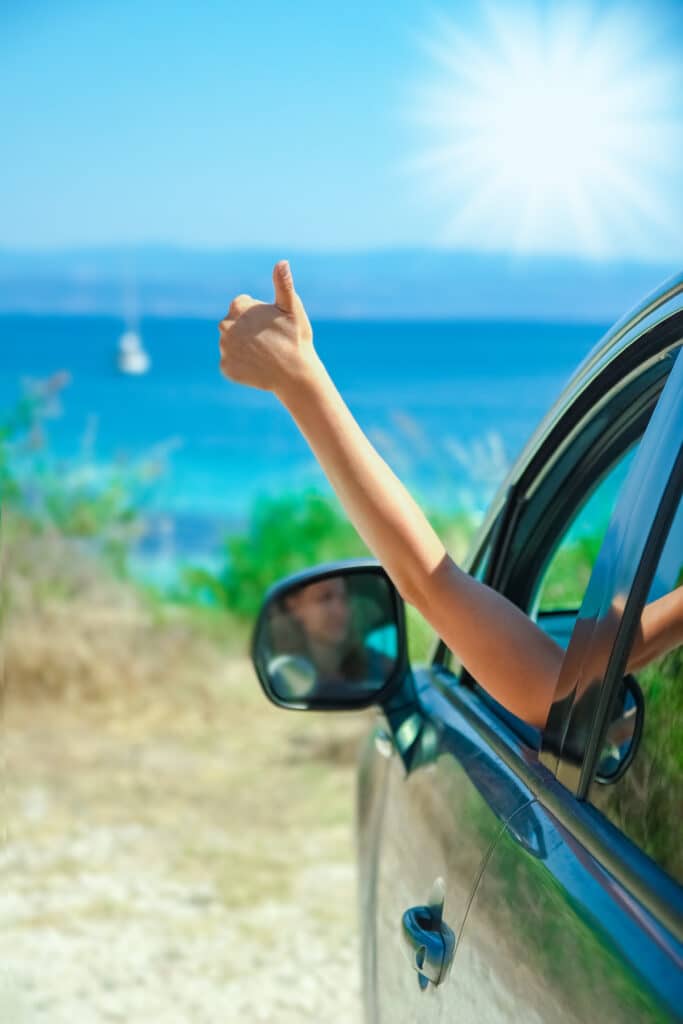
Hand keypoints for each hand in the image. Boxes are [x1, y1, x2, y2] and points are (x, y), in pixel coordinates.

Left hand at [218, 260, 315, 394]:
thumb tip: (282, 262)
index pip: (242, 306)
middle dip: (248, 331)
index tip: (272, 325)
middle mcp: (224, 325)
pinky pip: (232, 363)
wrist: (295, 374)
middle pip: (235, 325)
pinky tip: (258, 366)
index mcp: (238, 306)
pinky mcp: (225, 367)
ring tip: (264, 354)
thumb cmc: (295, 338)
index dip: (259, 315)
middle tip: (269, 341)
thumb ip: (283, 284)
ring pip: (233, 344)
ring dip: (245, 348)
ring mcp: (224, 348)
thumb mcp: (291, 308)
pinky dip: (242, 365)